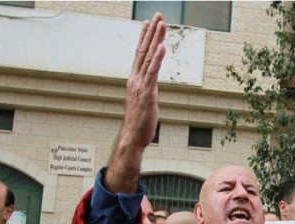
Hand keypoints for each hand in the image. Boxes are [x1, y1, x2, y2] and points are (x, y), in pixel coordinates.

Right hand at [106, 12, 166, 192]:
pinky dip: (157, 59)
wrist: (133, 138)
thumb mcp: (145, 102)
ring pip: (149, 58)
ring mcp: (140, 85)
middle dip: (151, 32)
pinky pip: (153, 72)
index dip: (145, 37)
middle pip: (144, 50)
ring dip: (156, 39)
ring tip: (161, 24)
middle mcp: (136, 79)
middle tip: (158, 16)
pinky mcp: (147, 93)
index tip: (150, 23)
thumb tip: (152, 86)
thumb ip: (148, 90)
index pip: (140, 54)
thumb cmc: (139, 122)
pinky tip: (162, 47)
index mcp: (135, 80)